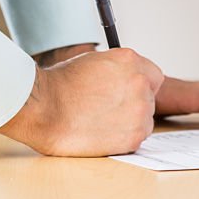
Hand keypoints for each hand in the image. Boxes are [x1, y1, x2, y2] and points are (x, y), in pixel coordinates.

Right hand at [0, 48, 163, 155]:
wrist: (45, 109)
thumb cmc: (62, 84)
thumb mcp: (95, 62)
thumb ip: (118, 69)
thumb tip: (126, 79)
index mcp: (129, 60)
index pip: (153, 75)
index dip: (140, 85)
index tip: (127, 92)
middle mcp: (139, 82)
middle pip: (150, 97)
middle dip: (134, 103)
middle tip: (109, 109)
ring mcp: (139, 109)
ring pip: (145, 118)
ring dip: (131, 121)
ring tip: (103, 121)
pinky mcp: (134, 136)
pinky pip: (138, 137)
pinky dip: (125, 138)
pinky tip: (103, 133)